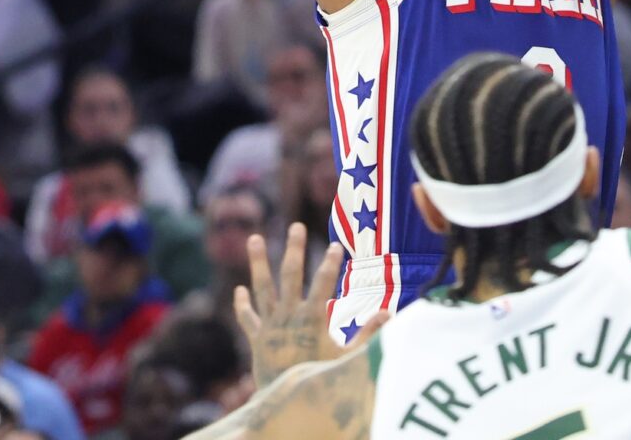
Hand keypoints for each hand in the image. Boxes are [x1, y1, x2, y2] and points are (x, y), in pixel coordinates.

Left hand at [234, 222, 388, 388]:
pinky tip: (240, 290)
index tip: (336, 245)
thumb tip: (390, 313)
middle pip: (290, 276)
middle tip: (296, 226)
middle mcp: (288, 317)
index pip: (322, 283)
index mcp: (312, 319)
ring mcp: (270, 326)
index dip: (330, 263)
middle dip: (294, 249)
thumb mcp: (347, 358)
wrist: (284, 403)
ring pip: (262, 288)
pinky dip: (243, 304)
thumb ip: (368, 334)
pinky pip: (247, 318)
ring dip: (258, 263)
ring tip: (253, 239)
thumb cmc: (320, 379)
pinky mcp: (256, 339)